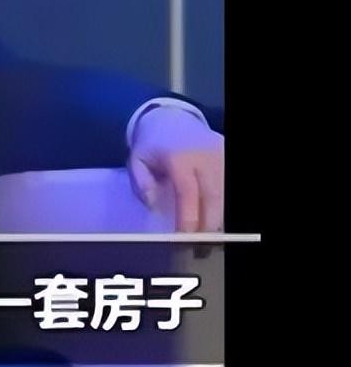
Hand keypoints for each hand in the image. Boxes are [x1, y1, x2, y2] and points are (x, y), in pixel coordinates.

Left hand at [128, 106, 223, 231]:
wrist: (173, 119)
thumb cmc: (153, 145)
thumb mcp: (136, 159)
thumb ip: (140, 183)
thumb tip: (153, 205)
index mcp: (179, 157)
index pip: (188, 192)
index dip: (189, 217)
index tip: (185, 238)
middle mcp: (205, 156)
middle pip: (214, 197)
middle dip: (209, 225)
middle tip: (200, 247)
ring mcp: (222, 157)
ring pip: (226, 195)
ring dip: (219, 217)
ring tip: (208, 237)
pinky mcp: (230, 157)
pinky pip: (229, 188)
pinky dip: (223, 205)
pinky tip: (216, 218)